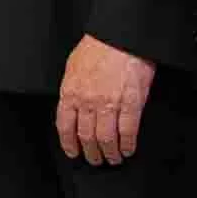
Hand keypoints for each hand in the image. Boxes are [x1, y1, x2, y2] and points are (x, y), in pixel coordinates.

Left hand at [55, 36, 154, 165]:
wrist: (121, 38)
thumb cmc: (98, 48)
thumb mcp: (73, 67)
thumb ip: (72, 88)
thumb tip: (71, 105)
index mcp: (70, 92)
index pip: (65, 126)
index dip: (69, 143)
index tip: (73, 152)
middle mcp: (87, 101)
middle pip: (86, 136)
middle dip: (90, 153)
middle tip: (95, 159)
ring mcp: (109, 104)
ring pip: (106, 138)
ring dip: (109, 153)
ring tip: (113, 158)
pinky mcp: (131, 104)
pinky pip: (128, 131)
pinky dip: (127, 144)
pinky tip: (128, 149)